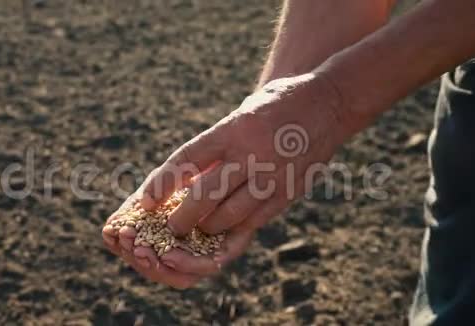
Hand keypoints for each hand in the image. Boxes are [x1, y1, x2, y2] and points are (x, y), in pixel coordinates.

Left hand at [103, 72, 350, 286]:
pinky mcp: (287, 193)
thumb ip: (216, 147)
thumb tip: (185, 181)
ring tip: (196, 229)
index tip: (145, 200)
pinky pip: (254, 221)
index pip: (186, 159)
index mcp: (232, 130)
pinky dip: (234, 230)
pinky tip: (222, 233)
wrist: (329, 103)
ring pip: (228, 216)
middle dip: (181, 217)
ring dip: (206, 228)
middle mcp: (250, 155)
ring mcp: (271, 176)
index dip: (162, 182)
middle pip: (204, 196)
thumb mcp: (240, 115)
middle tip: (170, 225)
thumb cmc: (275, 105)